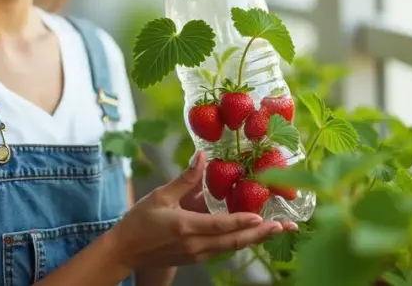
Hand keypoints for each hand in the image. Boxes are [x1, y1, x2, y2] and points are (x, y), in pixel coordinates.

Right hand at [105, 151, 295, 271]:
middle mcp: (196, 244)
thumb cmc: (139, 221)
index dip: (243, 221)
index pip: (221, 226)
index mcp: (185, 227)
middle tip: (286, 226)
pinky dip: (240, 240)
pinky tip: (253, 232)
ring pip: (232, 247)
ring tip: (277, 229)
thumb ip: (185, 178)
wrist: (125, 251)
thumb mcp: (160, 195)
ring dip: (256, 238)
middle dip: (263, 234)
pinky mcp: (197, 257)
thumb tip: (202, 156)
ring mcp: (197, 253)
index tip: (264, 217)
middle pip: (235, 241)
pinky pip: (223, 248)